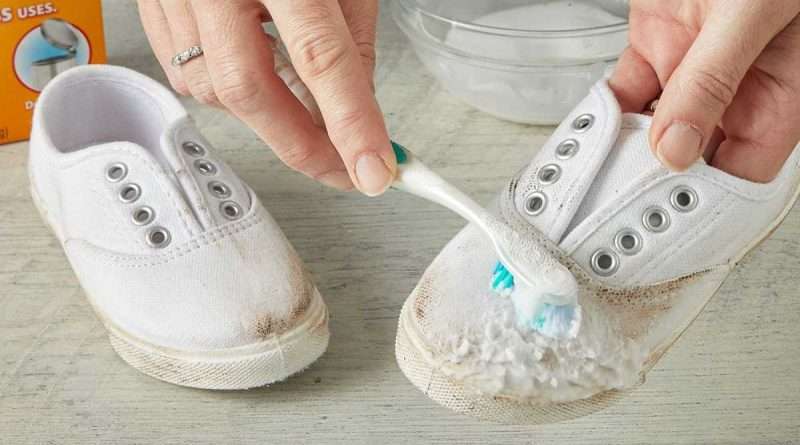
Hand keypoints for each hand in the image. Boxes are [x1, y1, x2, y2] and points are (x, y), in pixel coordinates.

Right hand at [137, 0, 395, 194]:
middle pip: (250, 88)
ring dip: (268, 118)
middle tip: (344, 168)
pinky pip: (191, 74)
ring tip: (308, 119)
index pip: (320, 56)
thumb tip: (357, 110)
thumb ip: (351, 41)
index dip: (351, 123)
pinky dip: (234, 94)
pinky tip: (262, 86)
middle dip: (303, 145)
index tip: (375, 169)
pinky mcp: (155, 6)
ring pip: (215, 89)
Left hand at [609, 0, 799, 182]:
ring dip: (626, 147)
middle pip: (692, 156)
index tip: (669, 207)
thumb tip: (678, 143)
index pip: (744, 168)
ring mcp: (692, 65)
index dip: (709, 195)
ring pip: (653, 128)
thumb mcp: (750, 13)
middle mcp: (734, 85)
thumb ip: (713, 77)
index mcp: (777, 89)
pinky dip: (608, 108)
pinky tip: (596, 122)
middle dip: (657, 177)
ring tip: (603, 166)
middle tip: (623, 193)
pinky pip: (627, 90)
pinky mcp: (657, 41)